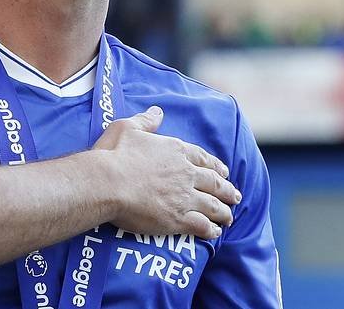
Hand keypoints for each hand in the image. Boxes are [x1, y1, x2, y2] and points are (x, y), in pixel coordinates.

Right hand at [92, 106, 241, 239]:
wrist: (107, 182)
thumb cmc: (114, 154)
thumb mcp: (128, 128)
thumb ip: (146, 120)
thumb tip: (158, 111)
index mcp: (175, 150)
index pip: (203, 158)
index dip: (216, 166)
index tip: (224, 172)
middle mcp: (185, 173)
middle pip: (214, 182)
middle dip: (227, 190)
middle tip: (235, 196)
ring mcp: (184, 196)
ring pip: (213, 205)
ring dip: (224, 211)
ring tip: (230, 217)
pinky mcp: (177, 218)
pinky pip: (202, 225)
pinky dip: (212, 230)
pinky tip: (216, 232)